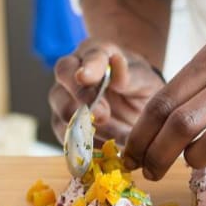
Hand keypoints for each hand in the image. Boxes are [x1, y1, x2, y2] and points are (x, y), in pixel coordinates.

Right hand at [50, 39, 165, 146]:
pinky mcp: (64, 124)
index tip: (86, 77)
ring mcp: (64, 99)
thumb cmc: (140, 85)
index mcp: (96, 54)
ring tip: (115, 139)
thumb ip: (129, 74)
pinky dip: (85, 146)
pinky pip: (67, 136)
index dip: (87, 67)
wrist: (136, 106)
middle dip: (82, 99)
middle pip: (64, 81)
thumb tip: (117, 63)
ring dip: (86, 127)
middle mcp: (73, 73)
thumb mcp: (143, 78)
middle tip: (102, 116)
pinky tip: (105, 151)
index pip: (87, 56)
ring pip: (62, 111)